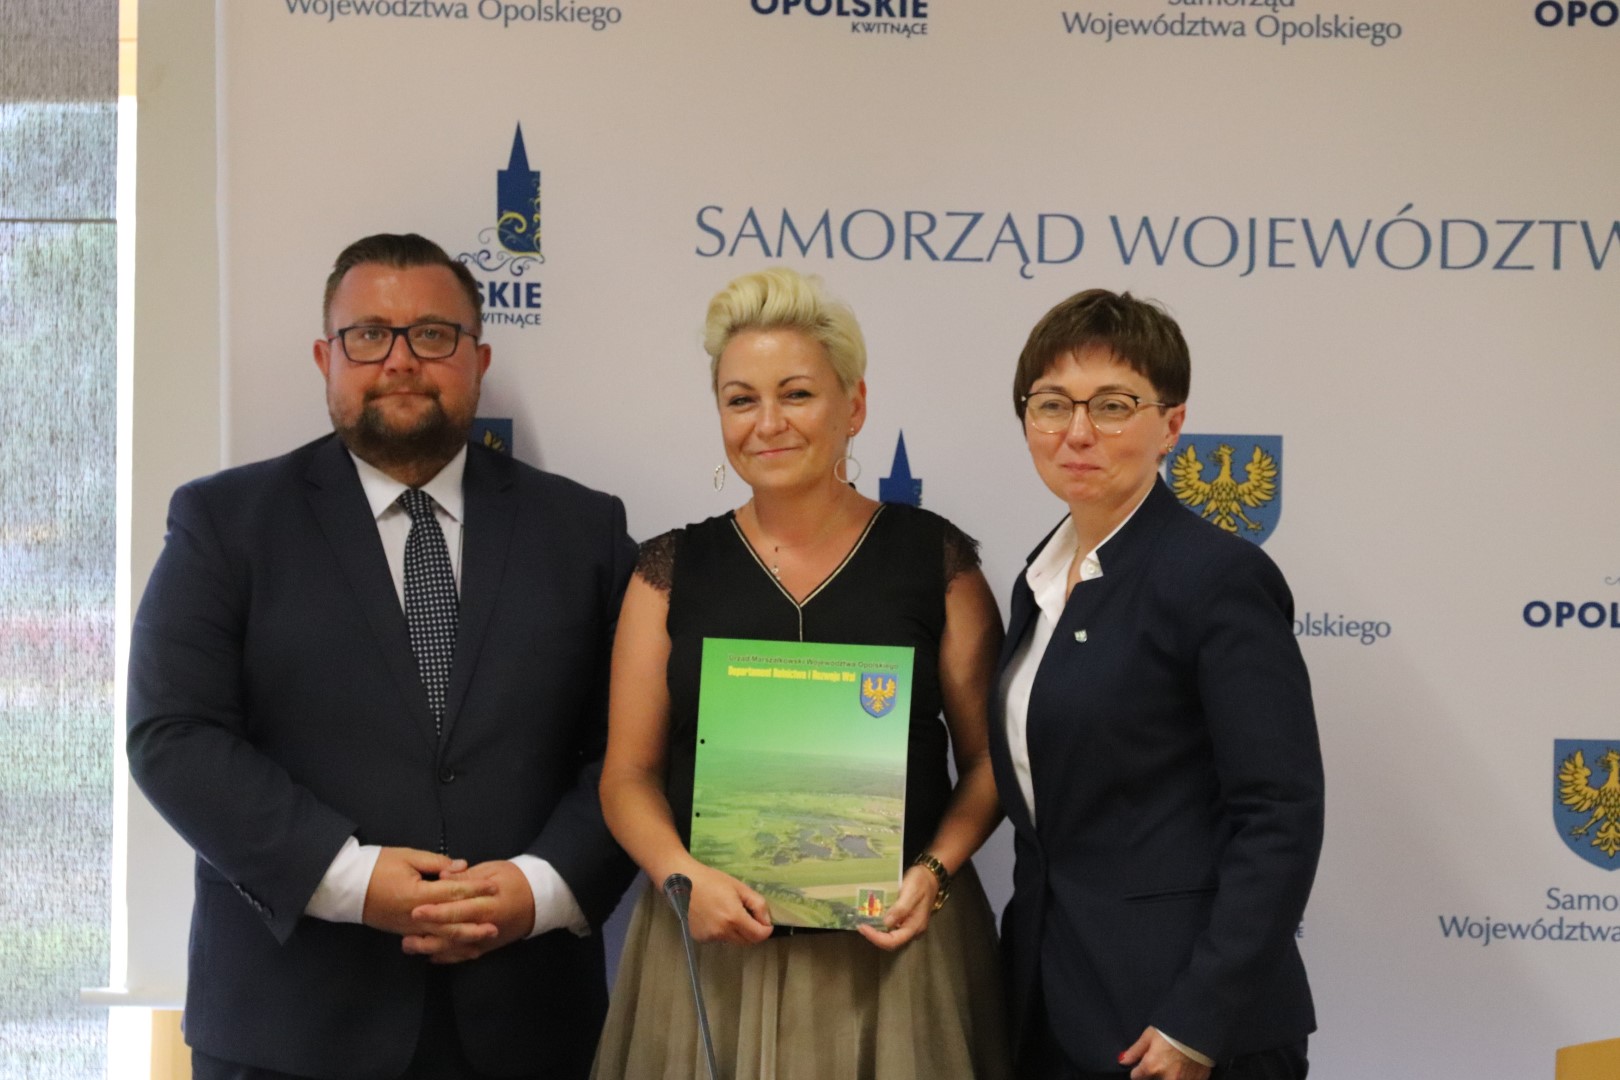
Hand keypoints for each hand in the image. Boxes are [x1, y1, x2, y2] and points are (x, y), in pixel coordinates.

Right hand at [361, 847, 493, 936]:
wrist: (347, 886)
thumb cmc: (377, 866)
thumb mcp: (407, 857)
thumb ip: (437, 863)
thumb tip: (461, 867)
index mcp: (418, 894)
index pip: (453, 893)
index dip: (475, 889)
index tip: (494, 886)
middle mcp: (415, 915)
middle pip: (451, 922)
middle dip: (475, 923)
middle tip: (496, 925)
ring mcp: (409, 927)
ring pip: (441, 936)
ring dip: (463, 939)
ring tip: (483, 940)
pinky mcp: (404, 931)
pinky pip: (429, 941)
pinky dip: (445, 946)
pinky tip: (458, 948)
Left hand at [403, 859, 535, 964]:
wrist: (540, 899)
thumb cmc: (515, 879)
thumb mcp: (492, 870)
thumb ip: (466, 876)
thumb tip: (441, 877)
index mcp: (489, 903)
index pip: (459, 909)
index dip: (436, 911)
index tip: (415, 911)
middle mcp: (487, 926)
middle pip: (454, 933)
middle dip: (428, 935)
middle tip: (404, 936)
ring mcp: (487, 939)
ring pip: (456, 948)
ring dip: (432, 948)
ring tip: (409, 946)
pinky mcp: (488, 947)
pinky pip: (465, 955)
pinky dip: (447, 957)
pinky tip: (430, 956)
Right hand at [681, 863, 771, 945]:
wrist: (682, 883)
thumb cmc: (711, 880)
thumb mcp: (739, 887)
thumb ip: (757, 904)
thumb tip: (767, 921)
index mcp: (734, 918)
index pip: (758, 936)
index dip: (766, 930)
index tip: (765, 922)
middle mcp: (722, 932)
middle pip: (747, 941)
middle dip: (752, 932)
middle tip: (748, 915)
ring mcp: (710, 937)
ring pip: (733, 940)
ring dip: (736, 932)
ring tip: (727, 912)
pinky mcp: (700, 939)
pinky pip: (719, 939)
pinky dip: (721, 931)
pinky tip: (714, 916)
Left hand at [856, 864, 938, 951]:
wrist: (930, 875)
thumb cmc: (921, 882)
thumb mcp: (911, 892)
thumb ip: (900, 909)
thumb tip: (885, 923)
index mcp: (915, 926)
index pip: (893, 941)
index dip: (876, 938)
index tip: (863, 927)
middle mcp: (912, 929)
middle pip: (891, 942)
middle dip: (874, 936)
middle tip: (861, 926)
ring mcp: (909, 925)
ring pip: (890, 936)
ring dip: (876, 932)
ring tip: (863, 922)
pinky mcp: (906, 919)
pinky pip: (892, 927)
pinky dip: (880, 925)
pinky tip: (872, 917)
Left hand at [1119, 1028, 1212, 1079]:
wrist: (1201, 1026)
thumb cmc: (1172, 1028)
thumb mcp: (1150, 1035)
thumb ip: (1136, 1051)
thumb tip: (1122, 1061)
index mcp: (1152, 1066)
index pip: (1136, 1077)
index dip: (1137, 1070)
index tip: (1142, 1063)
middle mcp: (1167, 1077)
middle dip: (1153, 1075)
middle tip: (1159, 1063)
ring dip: (1168, 1076)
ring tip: (1172, 1064)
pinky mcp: (1198, 1079)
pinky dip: (1183, 1077)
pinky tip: (1184, 1068)